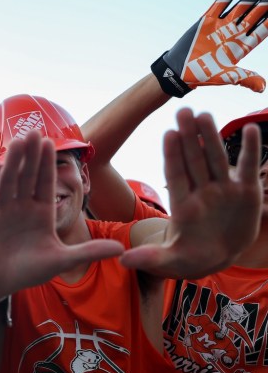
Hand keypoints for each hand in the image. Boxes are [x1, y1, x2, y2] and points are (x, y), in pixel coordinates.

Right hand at [0, 130, 123, 301]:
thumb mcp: (61, 261)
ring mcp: (1, 211)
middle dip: (29, 156)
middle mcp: (21, 207)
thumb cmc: (29, 272)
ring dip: (11, 163)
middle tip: (32, 132)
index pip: (44, 183)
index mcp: (41, 213)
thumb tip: (121, 250)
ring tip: (16, 143)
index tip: (49, 142)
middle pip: (26, 177)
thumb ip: (88, 252)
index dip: (46, 164)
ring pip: (7, 182)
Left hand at [120, 109, 261, 276]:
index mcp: (181, 204)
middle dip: (189, 137)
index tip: (168, 134)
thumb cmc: (188, 258)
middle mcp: (201, 192)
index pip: (176, 174)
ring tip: (205, 114)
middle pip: (194, 160)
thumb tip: (122, 260)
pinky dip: (251, 150)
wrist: (216, 258)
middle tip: (182, 111)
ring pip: (216, 159)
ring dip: (211, 137)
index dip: (173, 155)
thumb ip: (149, 258)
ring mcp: (223, 190)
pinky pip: (248, 168)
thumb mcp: (168, 261)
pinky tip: (252, 129)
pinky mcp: (245, 193)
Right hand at [153, 0, 267, 95]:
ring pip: (241, 7)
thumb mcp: (226, 77)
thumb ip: (245, 78)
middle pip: (255, 15)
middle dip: (266, 3)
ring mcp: (220, 26)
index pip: (262, 30)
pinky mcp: (206, 21)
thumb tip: (262, 88)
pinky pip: (219, 6)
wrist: (178, 71)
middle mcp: (234, 33)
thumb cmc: (202, 76)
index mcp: (242, 46)